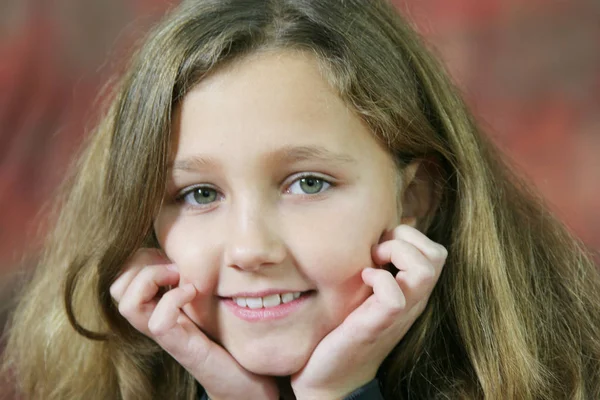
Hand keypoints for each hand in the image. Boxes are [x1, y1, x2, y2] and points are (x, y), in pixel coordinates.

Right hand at [109, 248, 278, 399]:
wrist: (243, 378)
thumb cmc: (225, 335)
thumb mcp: (204, 298)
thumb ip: (189, 278)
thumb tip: (186, 247)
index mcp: (156, 306)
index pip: (122, 277)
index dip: (139, 258)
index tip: (170, 257)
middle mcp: (153, 320)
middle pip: (117, 288)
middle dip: (142, 265)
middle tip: (174, 267)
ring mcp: (165, 335)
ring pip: (127, 304)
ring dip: (153, 279)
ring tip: (181, 278)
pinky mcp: (180, 347)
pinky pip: (158, 321)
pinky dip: (174, 298)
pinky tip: (193, 293)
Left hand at [290, 225, 446, 399]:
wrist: (332, 378)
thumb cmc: (345, 330)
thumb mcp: (367, 294)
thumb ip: (379, 270)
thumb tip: (378, 235)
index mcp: (412, 293)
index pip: (436, 251)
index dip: (410, 236)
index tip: (380, 243)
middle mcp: (412, 302)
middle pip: (438, 254)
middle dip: (406, 237)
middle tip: (378, 250)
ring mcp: (398, 315)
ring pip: (424, 270)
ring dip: (396, 253)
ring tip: (373, 261)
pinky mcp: (377, 326)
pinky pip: (394, 296)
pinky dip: (378, 278)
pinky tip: (363, 279)